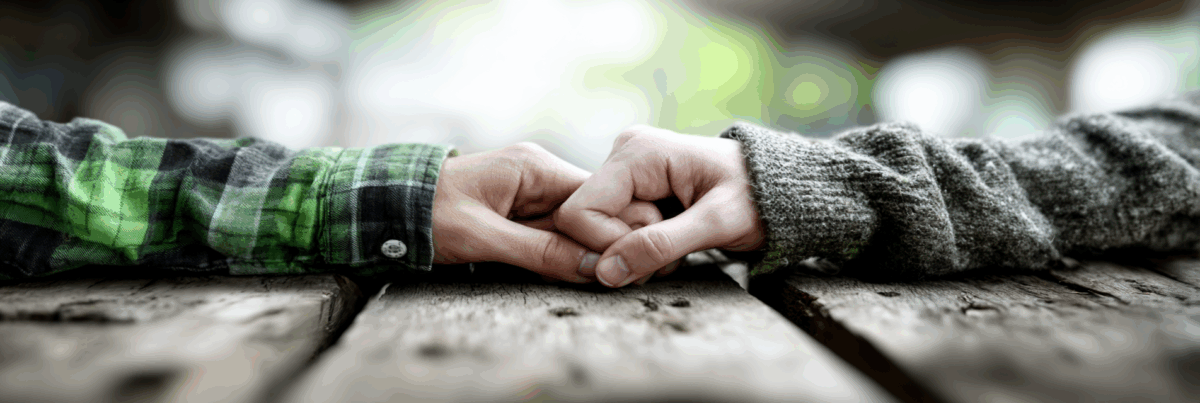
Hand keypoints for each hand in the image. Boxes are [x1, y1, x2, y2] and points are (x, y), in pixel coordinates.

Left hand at [432, 143, 661, 281]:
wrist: (385, 206)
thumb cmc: (427, 215)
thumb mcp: (484, 238)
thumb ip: (540, 251)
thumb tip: (593, 267)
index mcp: (534, 167)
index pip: (598, 197)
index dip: (611, 232)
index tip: (617, 265)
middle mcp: (538, 173)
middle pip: (590, 213)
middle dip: (593, 246)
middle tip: (596, 279)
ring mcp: (529, 190)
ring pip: (573, 226)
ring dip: (570, 254)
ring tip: (571, 279)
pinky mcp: (518, 208)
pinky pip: (551, 232)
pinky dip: (553, 253)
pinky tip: (551, 272)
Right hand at [555, 126, 765, 286]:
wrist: (781, 191)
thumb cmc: (758, 199)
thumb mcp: (715, 224)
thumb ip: (658, 246)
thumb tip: (604, 272)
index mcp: (638, 152)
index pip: (580, 212)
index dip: (606, 244)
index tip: (655, 249)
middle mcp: (625, 154)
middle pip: (588, 222)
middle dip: (627, 247)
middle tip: (676, 244)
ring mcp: (627, 171)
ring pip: (600, 229)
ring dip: (638, 249)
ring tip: (680, 241)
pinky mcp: (634, 188)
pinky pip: (615, 227)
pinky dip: (642, 244)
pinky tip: (673, 238)